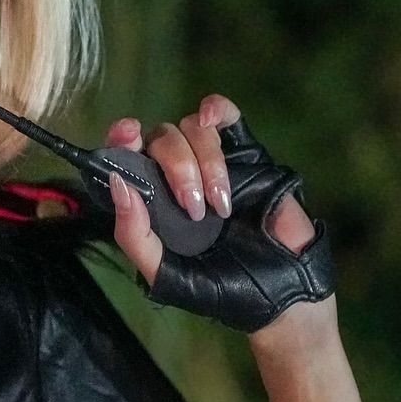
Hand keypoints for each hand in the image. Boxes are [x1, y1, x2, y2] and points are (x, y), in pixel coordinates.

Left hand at [103, 95, 335, 334]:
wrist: (281, 292)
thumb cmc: (220, 290)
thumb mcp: (166, 274)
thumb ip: (135, 235)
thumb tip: (118, 185)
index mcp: (150, 203)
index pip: (124, 160)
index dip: (119, 141)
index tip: (127, 136)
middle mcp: (174, 177)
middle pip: (159, 140)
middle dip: (175, 168)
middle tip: (194, 208)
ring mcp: (209, 162)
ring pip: (191, 128)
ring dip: (204, 161)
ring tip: (220, 204)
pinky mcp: (246, 154)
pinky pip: (225, 116)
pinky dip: (216, 109)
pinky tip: (212, 119)